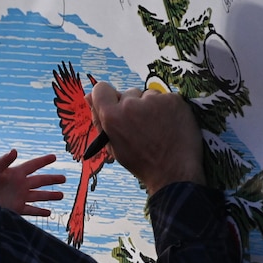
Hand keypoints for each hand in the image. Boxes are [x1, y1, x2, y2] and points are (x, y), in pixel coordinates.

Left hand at [0, 149, 65, 215]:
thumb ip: (4, 160)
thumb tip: (14, 150)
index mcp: (17, 173)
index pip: (33, 165)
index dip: (43, 161)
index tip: (54, 157)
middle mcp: (21, 184)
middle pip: (40, 181)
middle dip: (52, 179)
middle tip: (64, 178)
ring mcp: (20, 197)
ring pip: (39, 196)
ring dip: (50, 196)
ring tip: (61, 195)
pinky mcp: (17, 208)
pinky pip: (31, 210)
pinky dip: (40, 211)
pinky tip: (48, 212)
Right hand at [88, 82, 204, 195]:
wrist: (174, 173)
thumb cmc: (141, 162)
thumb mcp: (113, 145)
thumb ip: (99, 120)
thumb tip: (88, 96)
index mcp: (112, 117)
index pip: (101, 89)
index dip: (107, 97)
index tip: (115, 104)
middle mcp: (131, 105)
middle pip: (128, 93)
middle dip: (133, 105)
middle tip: (142, 126)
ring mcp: (154, 100)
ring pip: (148, 95)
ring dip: (151, 106)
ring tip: (158, 128)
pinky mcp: (173, 100)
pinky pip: (166, 98)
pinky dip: (168, 108)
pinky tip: (170, 125)